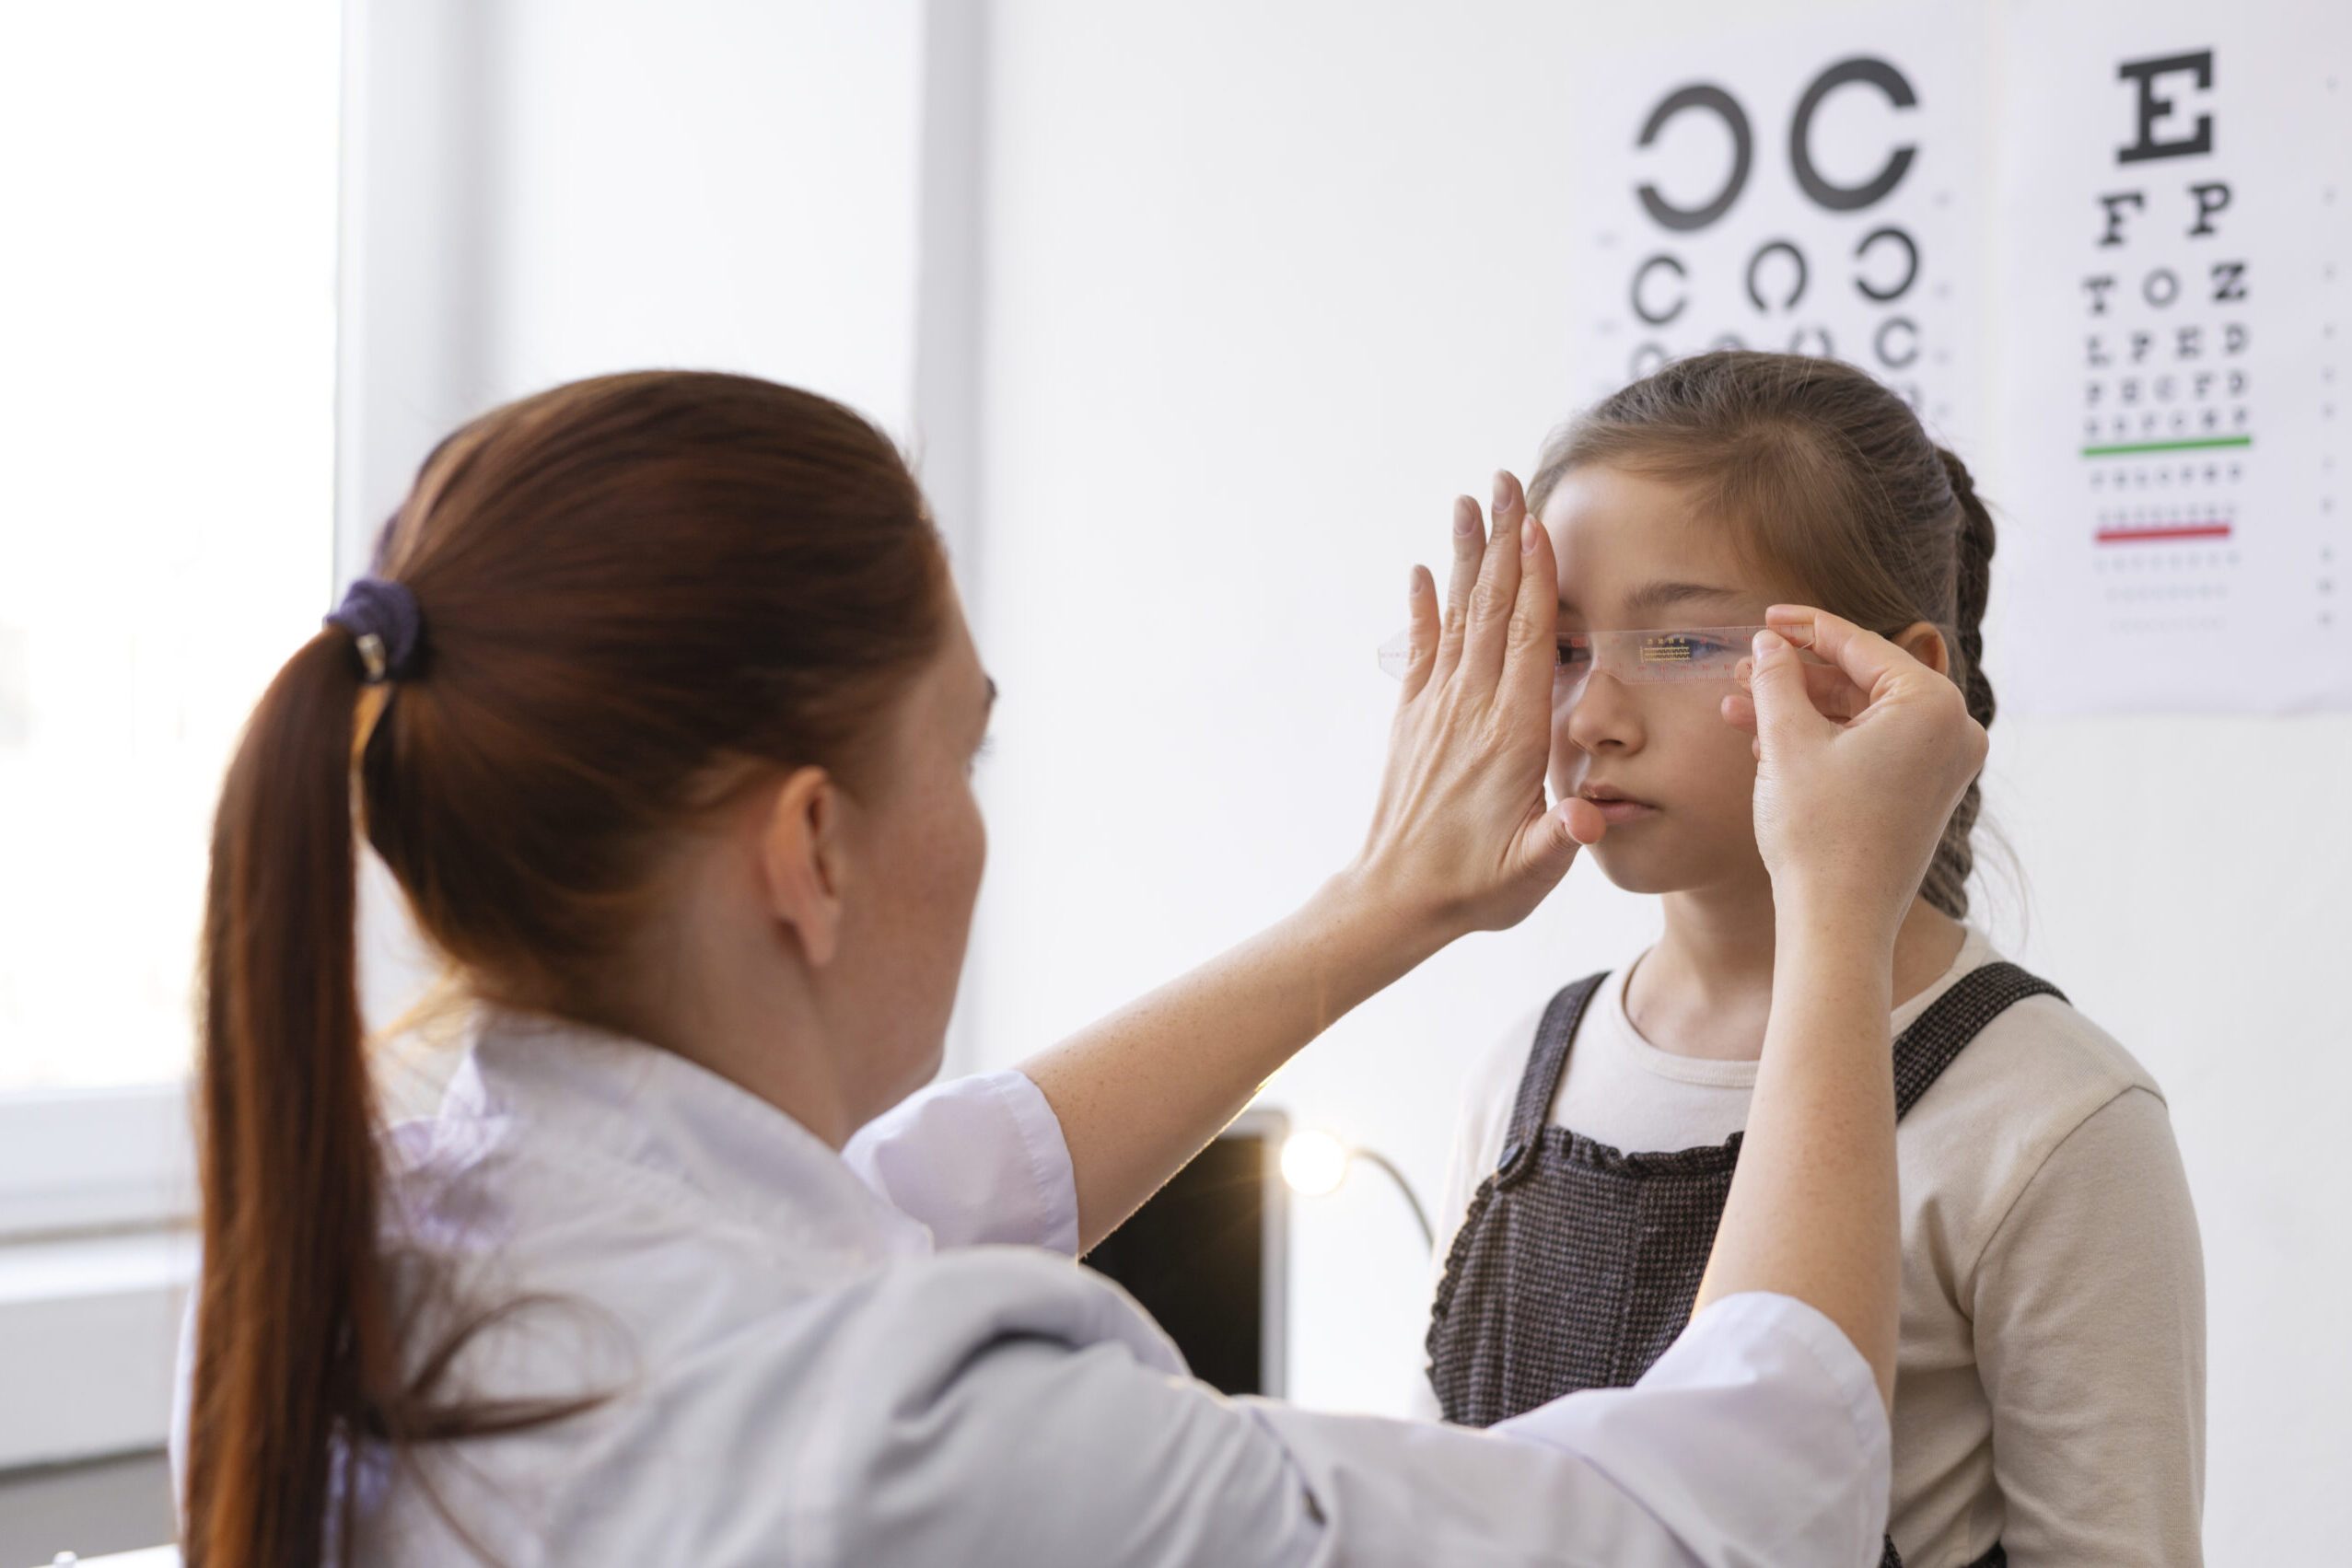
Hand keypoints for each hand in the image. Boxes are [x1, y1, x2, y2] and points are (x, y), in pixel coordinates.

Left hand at [1351, 472, 1605, 940]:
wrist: (1395, 901)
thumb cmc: (1475, 888)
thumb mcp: (1532, 871)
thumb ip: (1564, 837)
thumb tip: (1591, 815)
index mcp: (1511, 738)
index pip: (1525, 642)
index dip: (1533, 581)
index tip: (1536, 525)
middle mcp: (1471, 711)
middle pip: (1491, 610)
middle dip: (1502, 543)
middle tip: (1505, 481)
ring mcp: (1437, 711)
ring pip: (1458, 618)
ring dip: (1466, 557)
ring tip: (1468, 501)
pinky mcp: (1412, 721)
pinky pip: (1420, 652)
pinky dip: (1423, 608)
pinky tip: (1425, 570)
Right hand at [1722, 607, 1987, 938]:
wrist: (1837, 921)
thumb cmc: (1818, 832)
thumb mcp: (1786, 741)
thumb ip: (1777, 679)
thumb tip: (1769, 644)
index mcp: (1933, 706)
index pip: (1860, 645)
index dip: (1805, 628)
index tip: (1766, 618)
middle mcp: (1953, 731)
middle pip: (1861, 680)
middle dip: (1796, 676)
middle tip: (1743, 667)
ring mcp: (1942, 766)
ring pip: (1859, 717)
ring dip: (1799, 710)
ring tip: (1737, 707)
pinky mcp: (1923, 794)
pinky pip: (1869, 748)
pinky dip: (1822, 741)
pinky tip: (1764, 742)